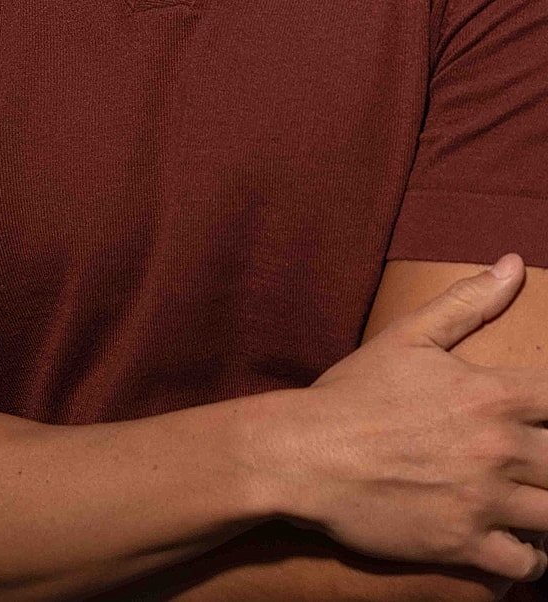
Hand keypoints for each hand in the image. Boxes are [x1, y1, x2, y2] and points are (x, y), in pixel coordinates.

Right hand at [275, 255, 547, 581]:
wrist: (304, 454)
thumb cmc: (354, 394)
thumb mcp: (407, 336)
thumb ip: (467, 302)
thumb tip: (514, 264)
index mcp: (491, 394)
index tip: (542, 417)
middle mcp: (497, 448)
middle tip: (532, 460)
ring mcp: (484, 500)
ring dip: (546, 506)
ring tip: (529, 497)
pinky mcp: (465, 545)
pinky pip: (528, 564)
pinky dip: (530, 556)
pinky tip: (516, 538)